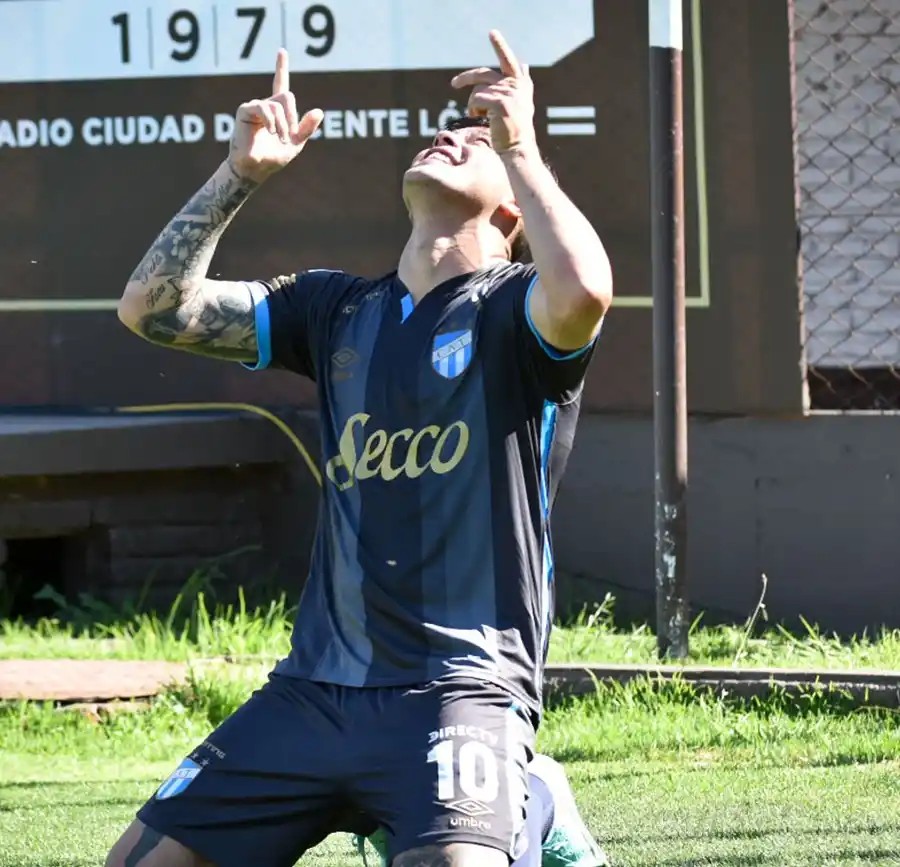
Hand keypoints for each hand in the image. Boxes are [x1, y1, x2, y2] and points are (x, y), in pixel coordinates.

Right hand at [229, 49, 323, 182]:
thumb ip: (307, 128)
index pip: (281, 85)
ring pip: (277, 105)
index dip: (281, 68)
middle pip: (287, 96)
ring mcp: (255, 107)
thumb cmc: (274, 158)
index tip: (281, 51)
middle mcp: (267, 105)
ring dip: (282, 124)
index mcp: (279, 112)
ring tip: (279, 138)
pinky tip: (270, 131)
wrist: (256, 168)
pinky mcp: (245, 111)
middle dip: (292, 117)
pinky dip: (270, 119)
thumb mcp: (296, 144)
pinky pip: (262, 107)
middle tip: (289, 135)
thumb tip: (319, 111)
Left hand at [451, 30, 535, 154]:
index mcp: (521, 84)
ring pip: (478, 91)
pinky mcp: (500, 103)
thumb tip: (524, 64)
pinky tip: (480, 119)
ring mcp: (508, 94)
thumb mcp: (522, 103)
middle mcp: (516, 86)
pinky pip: (476, 100)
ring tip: (479, 117)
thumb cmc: (516, 129)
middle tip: (454, 84)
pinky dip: (473, 110)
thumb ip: (522, 82)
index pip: (508, 61)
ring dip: (473, 105)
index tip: (491, 33)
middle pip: (484, 74)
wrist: (518, 149)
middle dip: (466, 77)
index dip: (500, 46)